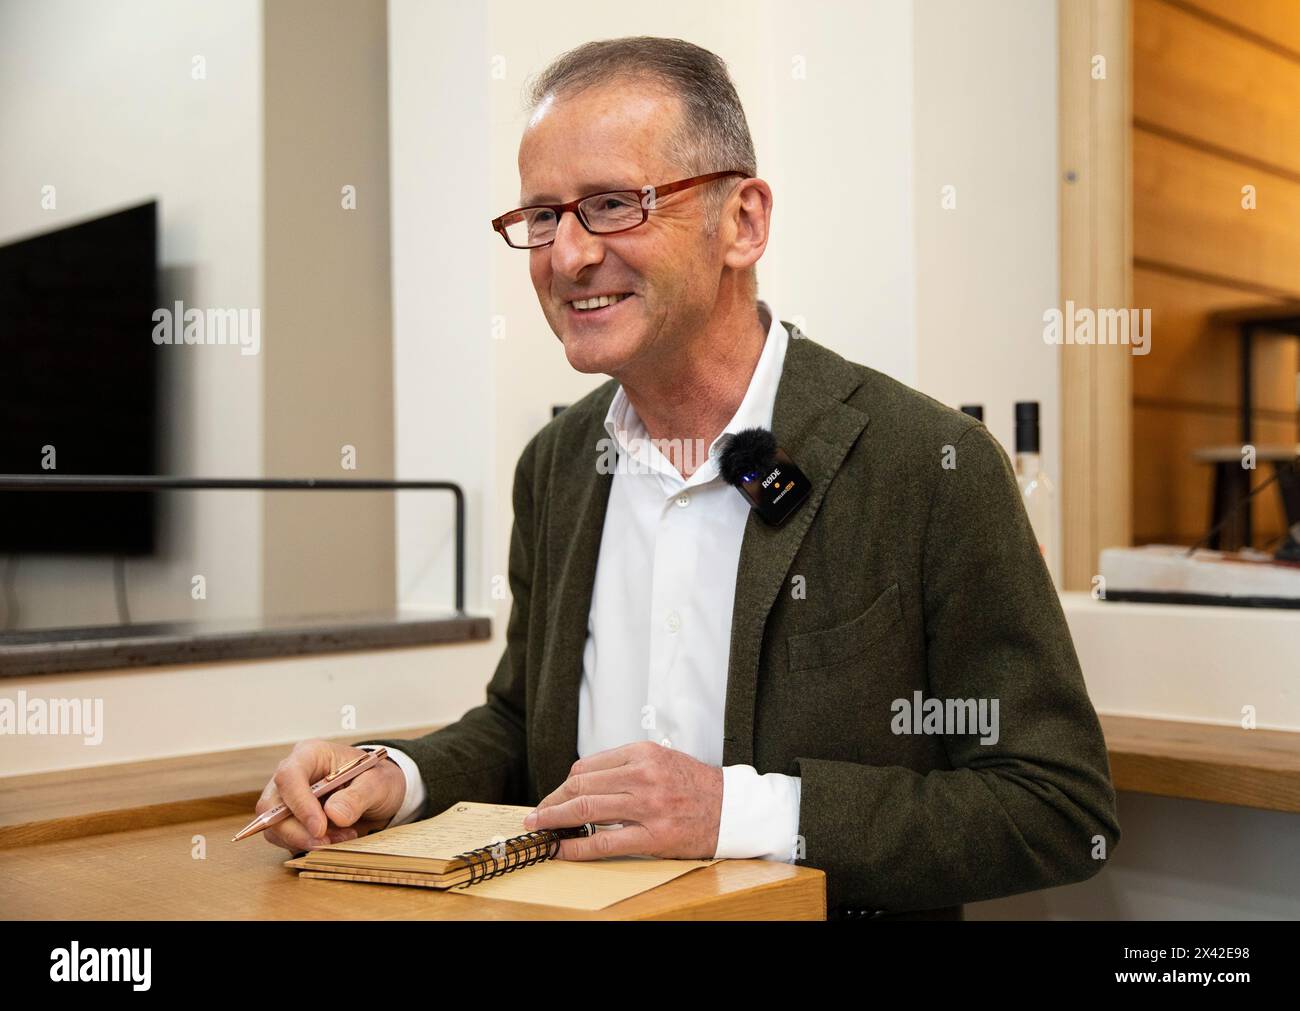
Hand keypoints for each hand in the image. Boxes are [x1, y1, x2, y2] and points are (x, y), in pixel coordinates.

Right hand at [256, 739, 406, 852]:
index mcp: (310, 754)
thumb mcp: (378, 783)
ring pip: (275, 827)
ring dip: (305, 840)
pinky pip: (285, 839)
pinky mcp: (289, 819)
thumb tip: (334, 814)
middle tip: (328, 843)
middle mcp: (292, 774)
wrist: (379, 792)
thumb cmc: (377, 779)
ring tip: (342, 837)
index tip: (319, 828)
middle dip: (297, 831)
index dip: (300, 804)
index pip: (289, 776)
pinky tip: (335, 839)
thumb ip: (357, 796)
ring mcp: (287, 798)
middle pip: (272, 806)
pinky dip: (308, 845)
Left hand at [523, 741, 722, 859]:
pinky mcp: (653, 835)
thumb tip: (583, 783)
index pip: (587, 767)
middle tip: (536, 815)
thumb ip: (624, 766)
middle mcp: (643, 775)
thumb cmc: (694, 785)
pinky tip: (562, 849)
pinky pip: (604, 842)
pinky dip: (577, 847)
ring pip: (586, 811)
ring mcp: (647, 806)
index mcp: (642, 753)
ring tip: (540, 829)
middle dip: (552, 802)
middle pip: (580, 786)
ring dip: (555, 820)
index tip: (553, 797)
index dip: (563, 785)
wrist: (731, 809)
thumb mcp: (660, 760)